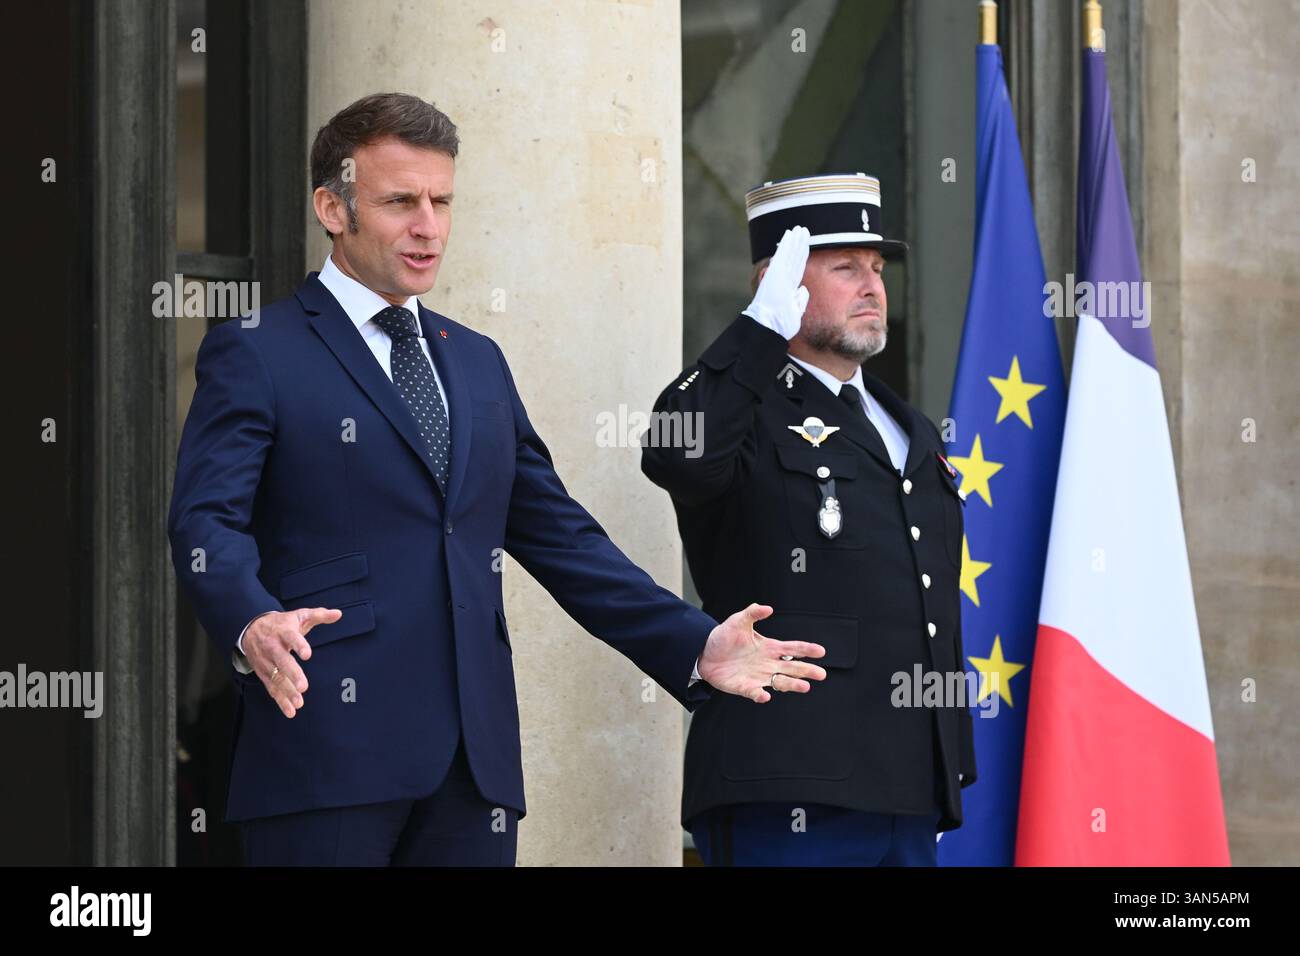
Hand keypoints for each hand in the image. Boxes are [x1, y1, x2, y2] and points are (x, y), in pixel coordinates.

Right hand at [242, 607, 340, 717]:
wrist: (251, 629)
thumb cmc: (282, 624)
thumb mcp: (299, 616)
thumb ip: (319, 615)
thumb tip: (338, 614)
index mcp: (284, 632)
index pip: (292, 637)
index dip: (299, 645)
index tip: (307, 654)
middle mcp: (273, 647)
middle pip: (282, 661)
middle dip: (292, 674)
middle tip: (304, 686)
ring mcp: (267, 662)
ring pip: (276, 677)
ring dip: (287, 691)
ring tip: (299, 703)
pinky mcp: (264, 673)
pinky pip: (272, 688)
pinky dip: (280, 700)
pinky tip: (291, 711)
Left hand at [698, 603, 826, 702]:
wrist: (704, 653)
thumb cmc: (724, 637)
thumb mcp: (738, 621)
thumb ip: (752, 613)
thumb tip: (768, 608)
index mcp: (769, 648)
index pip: (793, 649)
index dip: (807, 650)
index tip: (821, 651)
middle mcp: (768, 663)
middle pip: (792, 668)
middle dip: (807, 670)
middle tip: (821, 674)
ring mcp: (758, 677)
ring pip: (780, 682)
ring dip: (792, 684)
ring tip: (805, 686)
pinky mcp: (745, 687)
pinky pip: (755, 693)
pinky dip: (760, 695)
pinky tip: (765, 696)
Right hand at [742, 226, 810, 339]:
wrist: (769, 327)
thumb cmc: (779, 325)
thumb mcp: (795, 312)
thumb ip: (800, 300)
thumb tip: (803, 289)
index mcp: (787, 289)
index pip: (797, 269)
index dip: (801, 257)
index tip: (805, 247)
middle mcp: (783, 279)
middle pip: (794, 258)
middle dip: (799, 245)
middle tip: (804, 231)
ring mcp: (779, 275)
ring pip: (790, 253)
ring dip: (795, 240)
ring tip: (800, 228)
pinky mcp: (775, 272)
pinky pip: (782, 254)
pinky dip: (786, 243)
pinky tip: (790, 233)